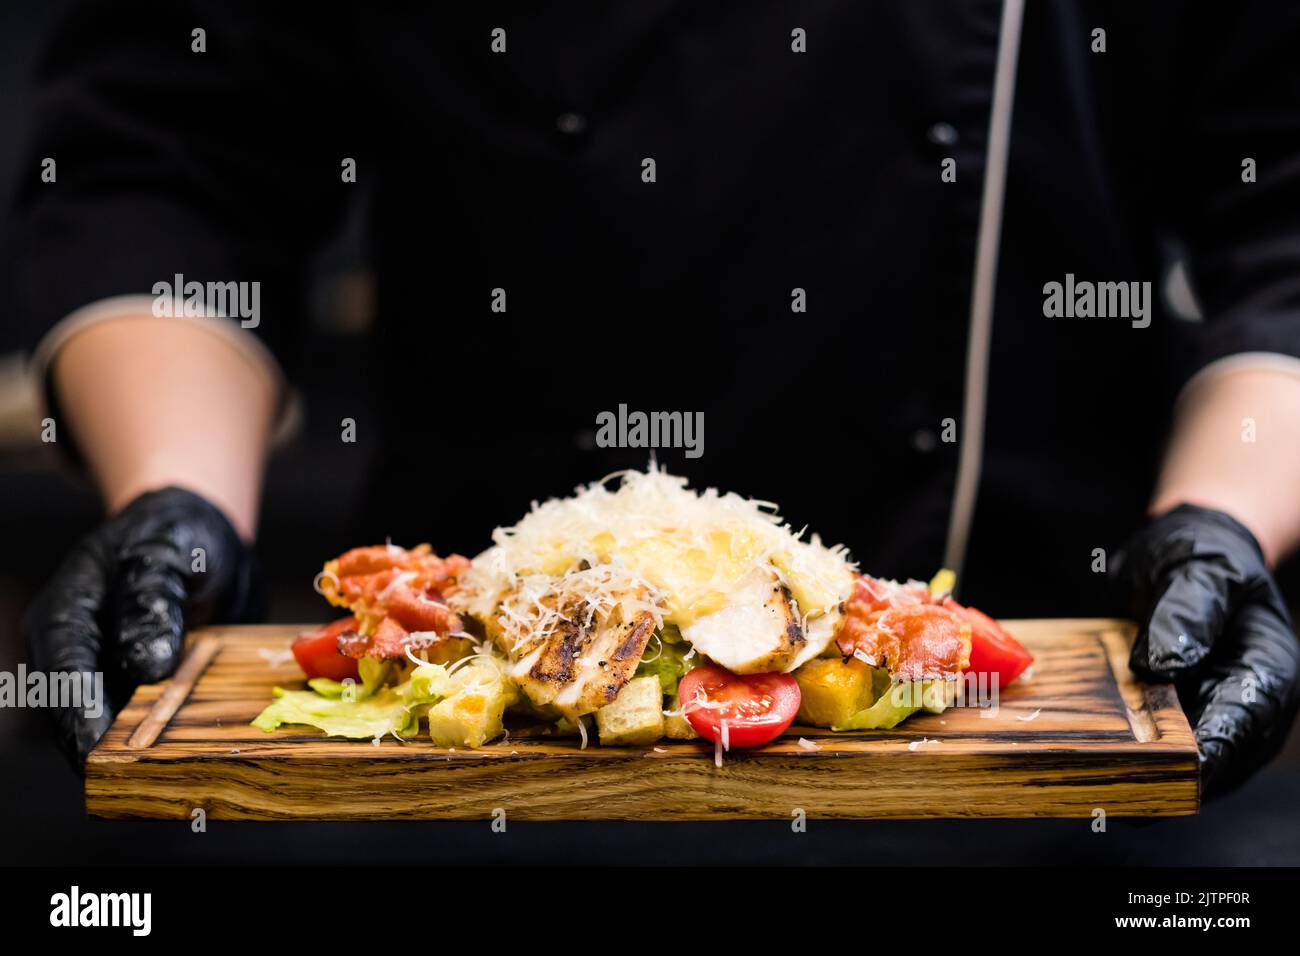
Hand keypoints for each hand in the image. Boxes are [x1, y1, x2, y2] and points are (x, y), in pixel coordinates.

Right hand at [23, 487, 261, 765]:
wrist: (198, 539)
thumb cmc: (176, 537)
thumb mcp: (169, 554)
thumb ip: (153, 602)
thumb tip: (145, 664)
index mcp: (66, 615)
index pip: (65, 675)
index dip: (82, 716)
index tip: (103, 751)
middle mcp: (76, 653)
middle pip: (79, 715)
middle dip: (109, 749)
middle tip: (147, 777)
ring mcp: (106, 678)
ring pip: (112, 730)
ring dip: (140, 751)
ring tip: (174, 774)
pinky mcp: (139, 694)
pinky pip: (145, 727)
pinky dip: (165, 742)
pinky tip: (192, 758)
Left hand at [1113, 504, 1299, 796]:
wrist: (1184, 552)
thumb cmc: (1199, 554)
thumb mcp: (1196, 569)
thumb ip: (1187, 612)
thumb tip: (1165, 664)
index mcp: (1265, 668)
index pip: (1243, 720)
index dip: (1211, 751)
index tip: (1175, 771)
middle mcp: (1246, 703)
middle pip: (1218, 760)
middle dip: (1172, 778)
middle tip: (1120, 796)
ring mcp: (1211, 715)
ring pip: (1188, 768)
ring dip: (1149, 779)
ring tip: (1101, 796)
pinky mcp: (1177, 717)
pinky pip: (1160, 751)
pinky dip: (1132, 761)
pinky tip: (1093, 772)